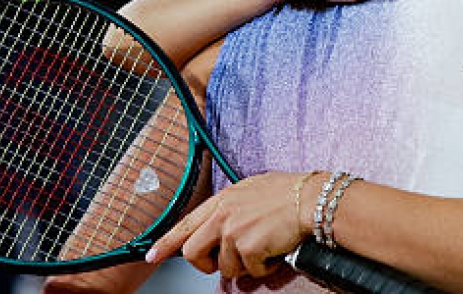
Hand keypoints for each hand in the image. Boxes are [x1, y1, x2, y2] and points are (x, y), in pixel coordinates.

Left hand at [146, 172, 312, 279]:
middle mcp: (222, 215)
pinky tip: (274, 250)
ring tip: (263, 246)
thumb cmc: (287, 193)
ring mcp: (233, 232)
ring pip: (225, 268)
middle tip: (225, 262)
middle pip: (193, 253)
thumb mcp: (250, 190)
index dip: (166, 243)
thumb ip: (230, 208)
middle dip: (207, 264)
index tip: (152, 255)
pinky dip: (264, 267)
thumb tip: (222, 231)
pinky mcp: (248, 247)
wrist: (310, 199)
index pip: (185, 224)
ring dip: (245, 265)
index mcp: (221, 200)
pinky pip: (250, 271)